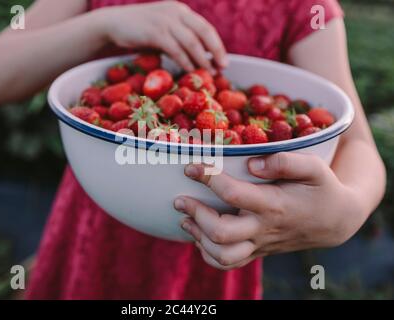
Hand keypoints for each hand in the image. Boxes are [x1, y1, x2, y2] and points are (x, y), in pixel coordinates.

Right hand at [99, 1, 226, 73]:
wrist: (113, 24)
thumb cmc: (140, 31)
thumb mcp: (163, 30)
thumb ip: (179, 38)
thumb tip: (198, 57)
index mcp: (180, 11)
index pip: (205, 27)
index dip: (217, 45)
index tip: (224, 61)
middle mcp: (176, 13)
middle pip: (204, 32)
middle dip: (216, 51)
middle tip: (223, 67)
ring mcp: (165, 21)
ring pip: (191, 42)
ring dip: (202, 59)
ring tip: (208, 73)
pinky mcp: (155, 32)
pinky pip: (175, 49)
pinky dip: (185, 61)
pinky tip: (190, 71)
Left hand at [173, 152, 365, 269]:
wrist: (335, 221)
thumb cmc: (321, 189)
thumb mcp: (314, 167)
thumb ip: (285, 161)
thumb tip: (251, 163)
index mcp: (274, 204)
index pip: (233, 193)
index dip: (208, 178)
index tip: (191, 166)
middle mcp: (263, 228)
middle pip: (221, 232)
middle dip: (195, 214)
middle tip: (179, 198)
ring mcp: (259, 244)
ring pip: (222, 255)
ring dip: (197, 237)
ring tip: (185, 219)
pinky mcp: (257, 252)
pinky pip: (228, 264)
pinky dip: (208, 254)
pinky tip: (199, 235)